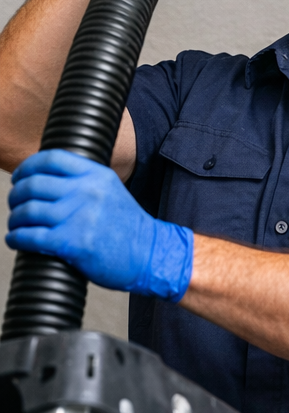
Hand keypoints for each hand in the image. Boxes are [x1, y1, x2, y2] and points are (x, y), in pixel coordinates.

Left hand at [7, 149, 193, 299]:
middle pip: (33, 185)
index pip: (52, 159)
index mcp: (97, 176)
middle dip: (16, 196)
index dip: (28, 167)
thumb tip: (45, 181)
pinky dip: (16, 238)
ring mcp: (79, 217)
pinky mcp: (72, 243)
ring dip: (14, 220)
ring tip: (17, 225)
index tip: (20, 177)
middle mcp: (87, 192)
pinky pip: (29, 237)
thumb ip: (84, 183)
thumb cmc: (127, 227)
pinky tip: (17, 240)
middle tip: (16, 205)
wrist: (149, 254)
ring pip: (27, 211)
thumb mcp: (111, 192)